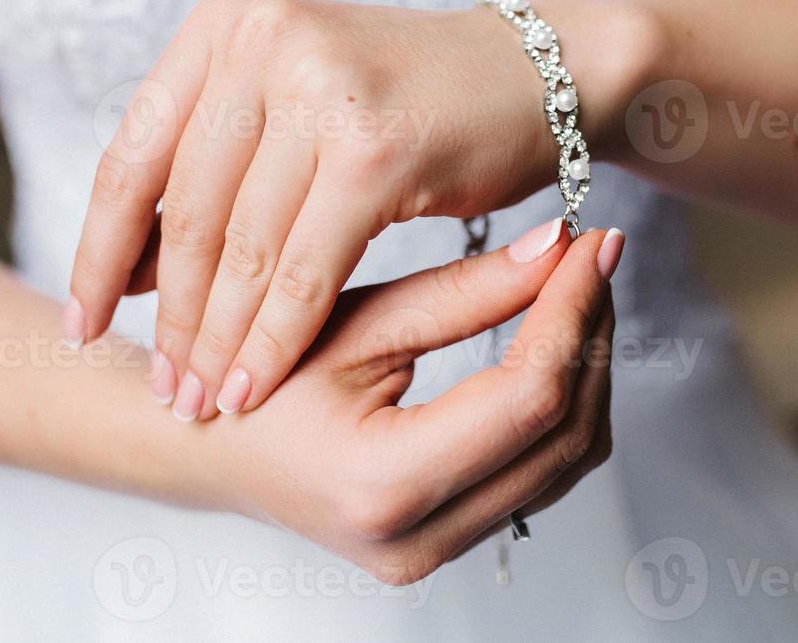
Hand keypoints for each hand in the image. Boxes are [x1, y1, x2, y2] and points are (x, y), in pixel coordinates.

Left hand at [67, 0, 556, 419]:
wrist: (540, 73)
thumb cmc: (412, 101)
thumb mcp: (295, 104)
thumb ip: (217, 167)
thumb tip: (136, 270)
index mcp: (225, 27)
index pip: (134, 157)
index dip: (99, 252)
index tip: (83, 326)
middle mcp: (262, 43)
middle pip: (186, 211)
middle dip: (168, 315)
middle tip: (161, 386)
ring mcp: (320, 90)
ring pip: (243, 247)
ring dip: (216, 338)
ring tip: (202, 400)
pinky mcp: (374, 149)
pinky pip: (305, 269)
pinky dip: (275, 338)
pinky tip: (255, 384)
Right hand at [212, 224, 621, 584]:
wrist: (204, 446)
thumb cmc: (254, 377)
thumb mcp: (355, 321)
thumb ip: (464, 292)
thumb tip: (556, 249)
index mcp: (383, 484)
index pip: (527, 398)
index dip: (571, 314)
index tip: (590, 247)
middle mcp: (419, 538)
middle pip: (564, 435)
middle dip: (590, 336)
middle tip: (593, 256)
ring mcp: (437, 550)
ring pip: (565, 462)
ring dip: (584, 371)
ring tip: (576, 291)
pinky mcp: (448, 539)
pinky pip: (539, 475)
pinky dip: (558, 405)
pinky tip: (550, 342)